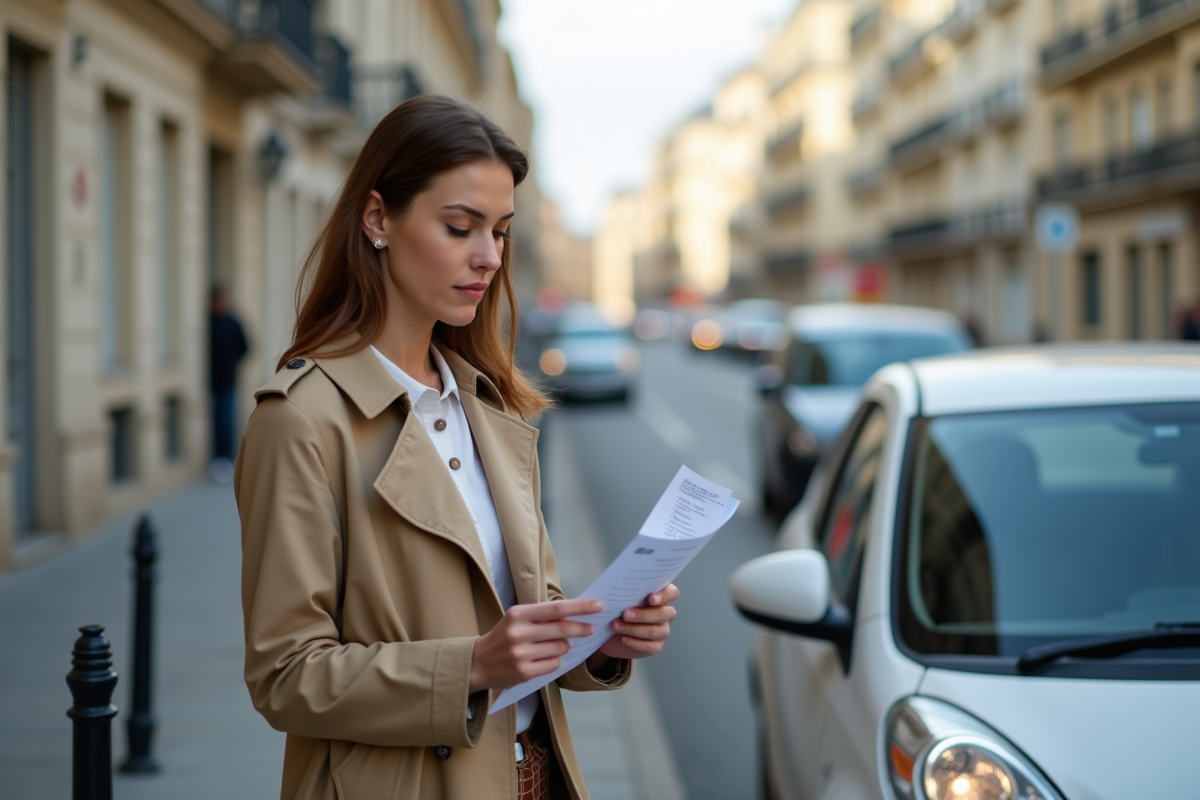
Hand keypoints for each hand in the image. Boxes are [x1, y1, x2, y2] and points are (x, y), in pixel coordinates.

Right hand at [470, 598, 602, 692]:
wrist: (478, 663)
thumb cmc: (503, 637)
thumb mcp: (517, 619)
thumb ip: (541, 617)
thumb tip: (574, 615)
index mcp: (518, 614)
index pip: (556, 608)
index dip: (580, 607)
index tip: (598, 605)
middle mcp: (519, 633)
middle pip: (562, 629)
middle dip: (581, 628)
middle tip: (592, 629)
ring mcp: (521, 654)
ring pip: (560, 648)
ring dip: (564, 647)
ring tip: (553, 646)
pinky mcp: (524, 672)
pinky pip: (553, 664)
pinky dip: (555, 661)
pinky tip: (544, 659)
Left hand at [596, 584, 679, 661]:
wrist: (611, 634)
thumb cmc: (618, 610)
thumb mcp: (619, 599)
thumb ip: (622, 593)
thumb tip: (612, 592)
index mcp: (660, 596)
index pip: (672, 592)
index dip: (664, 595)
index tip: (650, 598)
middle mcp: (665, 613)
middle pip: (663, 613)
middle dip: (643, 614)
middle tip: (625, 614)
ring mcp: (662, 630)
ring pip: (655, 631)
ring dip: (634, 629)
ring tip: (617, 626)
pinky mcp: (656, 645)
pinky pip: (650, 646)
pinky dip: (636, 643)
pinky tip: (624, 639)